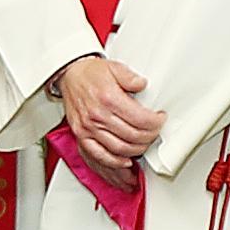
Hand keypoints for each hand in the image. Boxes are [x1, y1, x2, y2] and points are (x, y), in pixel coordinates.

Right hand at [57, 53, 161, 171]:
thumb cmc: (90, 73)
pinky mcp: (82, 136)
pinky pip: (100, 155)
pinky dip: (115, 162)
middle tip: (156, 131)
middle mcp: (98, 115)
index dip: (156, 122)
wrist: (69, 75)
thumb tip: (143, 84)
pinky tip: (126, 160)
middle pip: (133, 136)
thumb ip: (130, 77)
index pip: (141, 119)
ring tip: (145, 142)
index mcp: (109, 98)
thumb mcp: (114, 67)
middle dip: (150, 136)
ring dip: (138, 149)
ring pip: (120, 149)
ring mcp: (89, 128)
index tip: (160, 119)